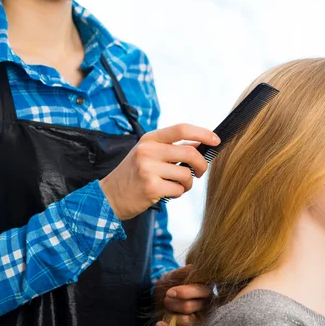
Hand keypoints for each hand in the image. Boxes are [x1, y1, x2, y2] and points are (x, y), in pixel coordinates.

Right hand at [99, 124, 219, 219]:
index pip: (181, 129)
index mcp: (150, 139)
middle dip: (202, 165)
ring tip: (176, 185)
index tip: (216, 140)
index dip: (203, 133)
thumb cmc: (133, 175)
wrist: (108, 196)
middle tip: (200, 172)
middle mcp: (148, 151)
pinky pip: (179, 190)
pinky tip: (165, 193)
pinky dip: (178, 193)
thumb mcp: (147, 154)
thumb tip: (201, 146)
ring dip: (188, 184)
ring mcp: (148, 169)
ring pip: (187, 175)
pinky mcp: (151, 188)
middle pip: (190, 153)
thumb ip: (171, 149)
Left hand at [155, 265, 213, 325]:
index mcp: (205, 288)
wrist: (160, 299)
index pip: (200, 291)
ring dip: (171, 314)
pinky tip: (160, 324)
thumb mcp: (172, 275)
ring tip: (166, 308)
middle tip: (166, 299)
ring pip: (187, 320)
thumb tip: (193, 267)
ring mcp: (201, 318)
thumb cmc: (170, 285)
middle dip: (172, 303)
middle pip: (189, 307)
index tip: (169, 292)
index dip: (184, 293)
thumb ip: (182, 272)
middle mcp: (206, 304)